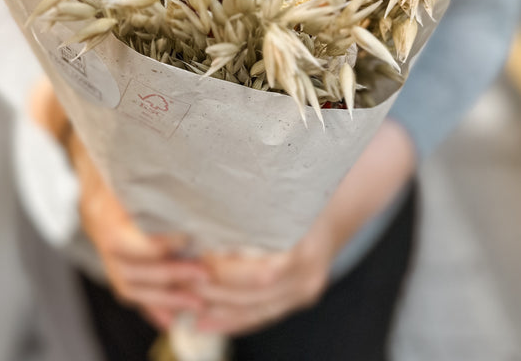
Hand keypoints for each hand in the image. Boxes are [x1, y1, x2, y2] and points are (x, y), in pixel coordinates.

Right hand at [29, 79, 207, 328]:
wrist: (82, 138)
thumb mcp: (124, 137)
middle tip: (205, 277)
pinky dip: (152, 305)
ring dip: (164, 296)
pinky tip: (176, 316)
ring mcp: (103, 242)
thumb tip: (190, 131)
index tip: (188, 238)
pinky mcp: (113, 251)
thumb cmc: (113, 135)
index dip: (155, 246)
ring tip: (199, 297)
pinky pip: (129, 286)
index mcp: (101, 201)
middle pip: (126, 269)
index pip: (121, 239)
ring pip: (127, 283)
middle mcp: (97, 226)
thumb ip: (148, 142)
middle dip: (167, 277)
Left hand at [193, 211, 335, 335]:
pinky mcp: (300, 298)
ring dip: (219, 311)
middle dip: (215, 292)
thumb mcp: (279, 199)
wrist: (336, 210)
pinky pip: (263, 316)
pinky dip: (234, 320)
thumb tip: (203, 216)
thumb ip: (250, 213)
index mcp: (302, 250)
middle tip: (184, 282)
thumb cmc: (300, 198)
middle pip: (254, 296)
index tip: (197, 260)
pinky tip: (208, 322)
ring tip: (189, 306)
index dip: (225, 271)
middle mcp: (307, 276)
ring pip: (256, 312)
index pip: (259, 274)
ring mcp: (305, 291)